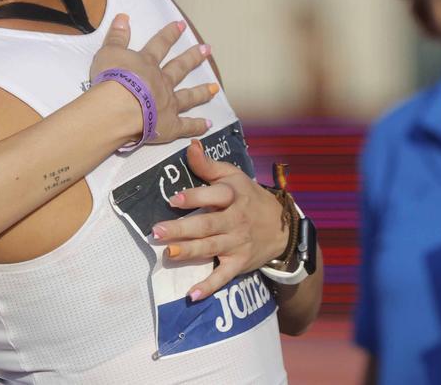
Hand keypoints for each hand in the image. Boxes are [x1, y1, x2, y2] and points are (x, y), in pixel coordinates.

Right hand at [90, 14, 217, 144]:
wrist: (118, 108)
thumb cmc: (111, 79)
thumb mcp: (109, 52)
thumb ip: (116, 36)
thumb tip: (123, 17)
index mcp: (147, 64)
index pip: (160, 44)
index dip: (170, 33)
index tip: (182, 25)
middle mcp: (162, 82)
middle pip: (180, 68)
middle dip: (193, 57)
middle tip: (208, 49)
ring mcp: (169, 104)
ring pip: (189, 96)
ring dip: (202, 92)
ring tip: (215, 88)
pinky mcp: (171, 125)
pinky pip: (187, 126)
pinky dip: (198, 125)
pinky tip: (209, 124)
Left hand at [150, 139, 288, 299]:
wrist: (283, 227)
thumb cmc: (248, 196)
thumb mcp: (233, 176)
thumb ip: (208, 165)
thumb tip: (191, 145)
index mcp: (233, 196)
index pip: (214, 196)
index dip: (194, 198)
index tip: (173, 200)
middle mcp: (236, 220)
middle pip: (208, 225)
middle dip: (183, 229)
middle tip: (158, 231)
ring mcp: (238, 243)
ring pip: (211, 248)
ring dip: (189, 252)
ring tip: (168, 253)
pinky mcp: (240, 263)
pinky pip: (223, 276)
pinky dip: (209, 287)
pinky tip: (191, 296)